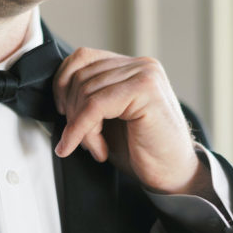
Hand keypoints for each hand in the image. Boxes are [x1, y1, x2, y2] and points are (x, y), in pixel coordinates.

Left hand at [53, 47, 211, 195]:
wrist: (174, 175)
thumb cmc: (142, 150)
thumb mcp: (108, 119)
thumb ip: (88, 99)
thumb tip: (57, 95)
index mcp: (131, 66)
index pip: (82, 57)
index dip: (63, 85)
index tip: (64, 113)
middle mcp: (140, 64)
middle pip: (80, 76)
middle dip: (73, 114)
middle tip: (85, 142)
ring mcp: (144, 74)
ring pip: (86, 92)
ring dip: (82, 128)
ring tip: (97, 148)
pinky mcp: (145, 90)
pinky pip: (95, 106)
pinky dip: (83, 130)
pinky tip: (95, 150)